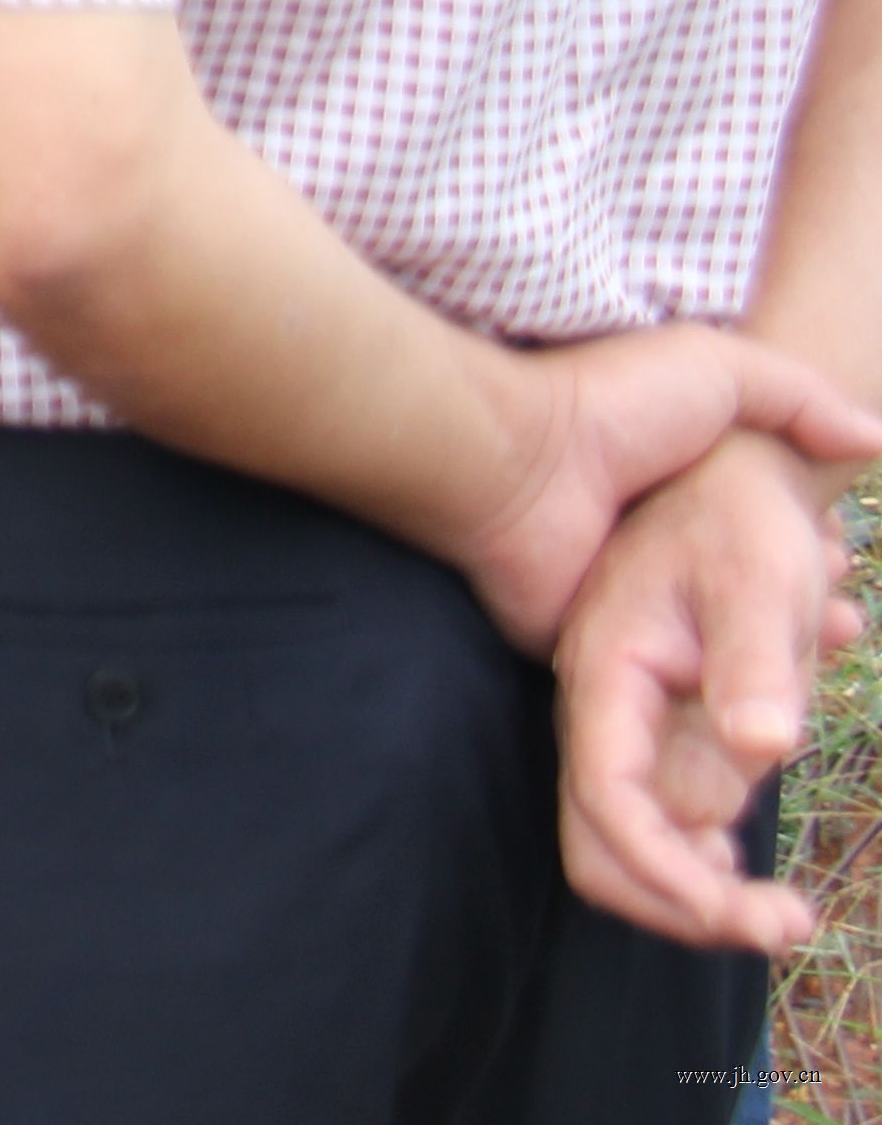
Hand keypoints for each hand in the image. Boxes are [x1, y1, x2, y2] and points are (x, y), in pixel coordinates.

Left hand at [440, 321, 881, 652]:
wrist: (515, 463)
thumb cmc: (608, 405)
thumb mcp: (716, 368)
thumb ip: (798, 398)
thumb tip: (873, 438)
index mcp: (678, 475)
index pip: (759, 516)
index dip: (807, 540)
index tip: (843, 560)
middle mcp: (652, 533)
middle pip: (742, 580)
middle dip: (799, 603)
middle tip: (842, 622)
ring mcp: (625, 589)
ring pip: (714, 634)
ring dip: (771, 649)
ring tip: (822, 647)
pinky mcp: (601, 640)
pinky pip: (668, 674)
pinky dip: (717, 683)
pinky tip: (772, 690)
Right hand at [557, 429, 862, 951]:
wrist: (733, 469)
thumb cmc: (741, 516)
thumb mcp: (760, 578)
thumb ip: (755, 662)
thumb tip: (760, 750)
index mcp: (608, 677)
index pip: (610, 805)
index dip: (669, 877)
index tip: (749, 918)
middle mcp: (605, 710)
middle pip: (606, 842)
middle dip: (689, 902)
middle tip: (785, 924)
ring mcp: (634, 722)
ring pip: (647, 835)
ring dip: (712, 880)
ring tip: (788, 902)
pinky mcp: (667, 725)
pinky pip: (677, 810)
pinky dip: (717, 847)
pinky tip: (760, 848)